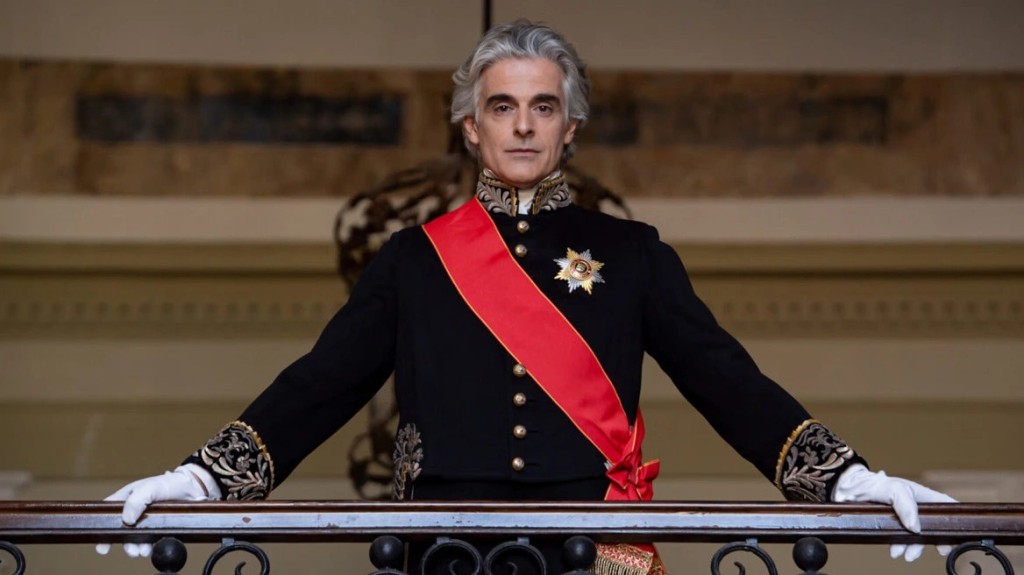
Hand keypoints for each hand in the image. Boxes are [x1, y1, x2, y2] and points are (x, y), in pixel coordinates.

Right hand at [95, 465, 219, 557]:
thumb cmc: (169, 483)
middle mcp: (133, 511)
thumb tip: (126, 519)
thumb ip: (137, 500)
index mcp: (126, 499)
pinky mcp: (158, 528)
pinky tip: (152, 548)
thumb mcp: (151, 487)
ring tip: (143, 550)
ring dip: (137, 547)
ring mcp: (146, 521)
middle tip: (131, 550)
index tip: (102, 544)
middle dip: (124, 543)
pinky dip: (149, 546)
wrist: (193, 488)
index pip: (107, 514)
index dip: (102, 529)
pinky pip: (150, 541)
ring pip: (135, 539)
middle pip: (121, 531)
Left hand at [833, 464, 956, 560]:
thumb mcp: (893, 489)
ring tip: (907, 554)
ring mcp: (906, 519)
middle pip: (935, 527)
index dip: (957, 519)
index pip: (947, 507)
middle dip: (937, 540)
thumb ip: (906, 505)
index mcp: (923, 496)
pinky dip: (901, 547)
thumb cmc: (876, 484)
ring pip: (918, 537)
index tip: (959, 534)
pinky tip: (896, 552)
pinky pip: (902, 540)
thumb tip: (915, 527)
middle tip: (941, 550)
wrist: (850, 491)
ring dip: (915, 547)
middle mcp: (918, 509)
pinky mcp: (894, 527)